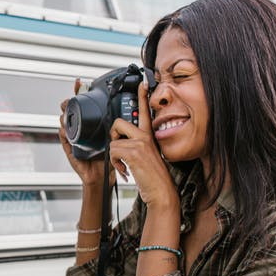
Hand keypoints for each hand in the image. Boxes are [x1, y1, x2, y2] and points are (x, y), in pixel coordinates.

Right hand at [59, 79, 113, 186]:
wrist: (106, 177)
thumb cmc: (112, 157)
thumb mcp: (119, 137)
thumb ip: (123, 125)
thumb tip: (133, 109)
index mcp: (93, 125)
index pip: (85, 105)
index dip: (80, 92)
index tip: (80, 81)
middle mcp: (82, 130)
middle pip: (71, 111)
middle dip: (68, 102)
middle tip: (70, 97)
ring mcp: (74, 139)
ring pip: (65, 122)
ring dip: (64, 115)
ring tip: (66, 110)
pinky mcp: (70, 150)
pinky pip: (64, 139)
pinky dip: (63, 133)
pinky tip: (64, 128)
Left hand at [107, 79, 177, 208]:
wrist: (162, 192)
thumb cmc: (153, 177)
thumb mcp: (146, 156)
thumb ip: (137, 145)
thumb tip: (120, 142)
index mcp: (149, 135)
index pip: (145, 111)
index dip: (143, 95)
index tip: (142, 83)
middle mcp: (145, 136)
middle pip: (118, 123)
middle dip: (113, 137)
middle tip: (119, 150)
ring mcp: (140, 143)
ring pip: (113, 141)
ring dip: (114, 157)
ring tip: (125, 166)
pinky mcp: (134, 152)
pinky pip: (113, 152)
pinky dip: (115, 164)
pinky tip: (126, 171)